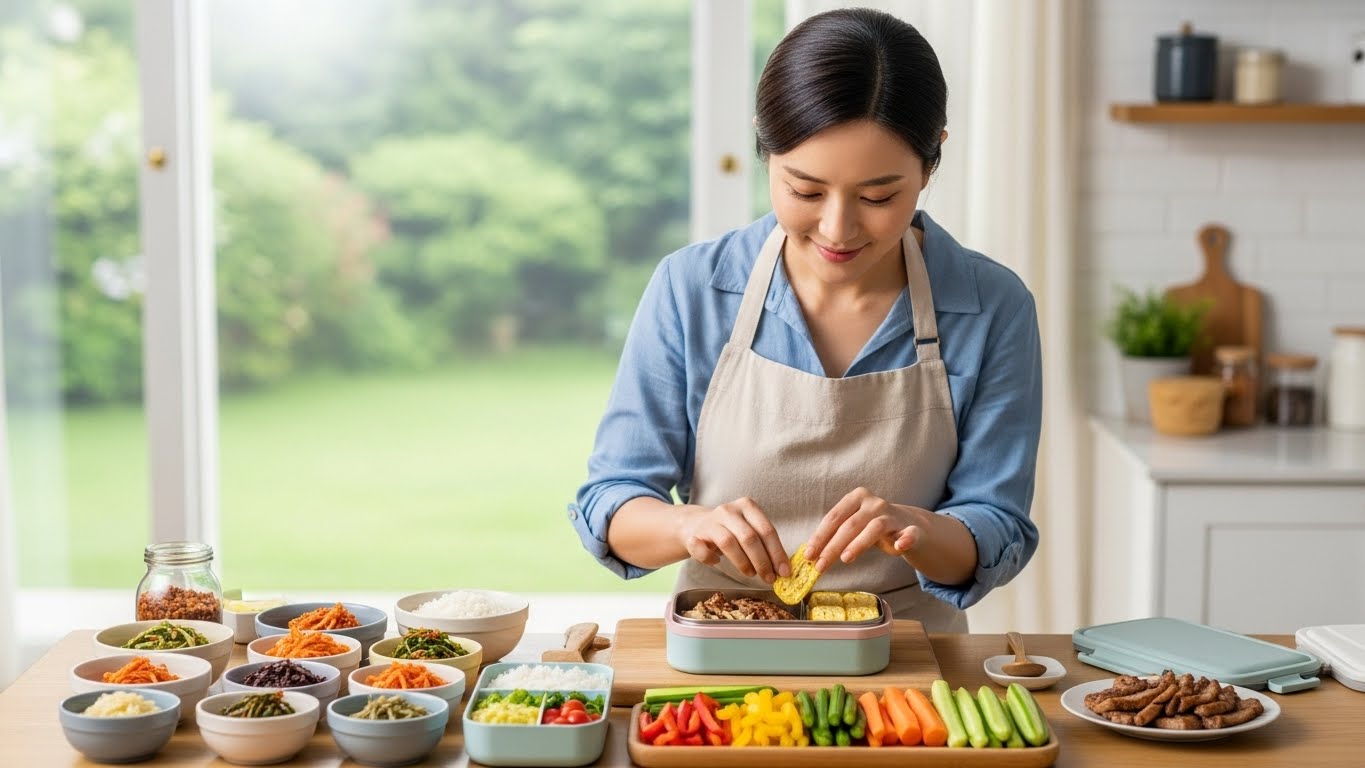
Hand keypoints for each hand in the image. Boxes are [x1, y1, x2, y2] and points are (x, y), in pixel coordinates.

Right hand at [678, 497, 791, 581]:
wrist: (695, 525)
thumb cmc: (730, 531)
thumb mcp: (748, 529)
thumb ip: (764, 544)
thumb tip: (782, 569)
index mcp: (747, 506)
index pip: (767, 530)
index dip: (777, 553)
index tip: (784, 572)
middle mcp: (729, 510)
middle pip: (749, 537)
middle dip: (762, 561)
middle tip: (769, 578)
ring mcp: (710, 521)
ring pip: (729, 543)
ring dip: (743, 563)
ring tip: (751, 574)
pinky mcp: (694, 534)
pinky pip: (703, 550)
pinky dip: (711, 559)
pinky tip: (716, 562)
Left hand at [803, 487, 927, 572]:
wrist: (909, 526)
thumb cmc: (872, 527)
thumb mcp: (852, 527)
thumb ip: (835, 536)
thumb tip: (810, 556)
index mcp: (856, 498)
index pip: (834, 517)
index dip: (820, 536)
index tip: (809, 555)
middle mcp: (874, 503)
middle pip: (850, 525)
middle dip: (832, 546)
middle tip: (820, 565)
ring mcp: (893, 515)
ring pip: (874, 528)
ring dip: (859, 544)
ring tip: (845, 558)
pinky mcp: (911, 529)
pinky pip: (910, 533)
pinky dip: (906, 539)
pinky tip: (899, 546)